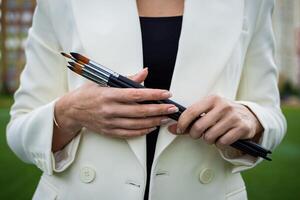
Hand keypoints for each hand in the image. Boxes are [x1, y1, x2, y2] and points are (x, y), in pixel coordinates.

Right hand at [55, 68, 178, 138]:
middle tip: (172, 108)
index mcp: (109, 95)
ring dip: (154, 121)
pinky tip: (151, 127)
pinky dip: (142, 132)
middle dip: (159, 109)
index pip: (136, 94)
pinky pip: (129, 134)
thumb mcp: (103, 82)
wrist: (71, 111)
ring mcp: (110, 123)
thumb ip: (126, 79)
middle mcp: (110, 110)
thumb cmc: (87, 94)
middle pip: (140, 111)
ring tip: (165, 118)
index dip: (153, 94)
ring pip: (137, 124)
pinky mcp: (109, 132)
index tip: (166, 94)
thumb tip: (144, 72)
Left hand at [167, 95, 262, 147]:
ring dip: (208, 140)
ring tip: (212, 135)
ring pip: (210, 136)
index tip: (179, 129)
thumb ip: (189, 121)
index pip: (192, 111)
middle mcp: (223, 106)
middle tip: (197, 134)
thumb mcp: (207, 112)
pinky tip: (222, 138)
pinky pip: (222, 142)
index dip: (182, 123)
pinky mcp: (241, 128)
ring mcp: (233, 117)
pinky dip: (219, 144)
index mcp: (212, 99)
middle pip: (199, 127)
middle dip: (194, 134)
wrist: (248, 116)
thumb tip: (171, 128)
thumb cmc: (223, 114)